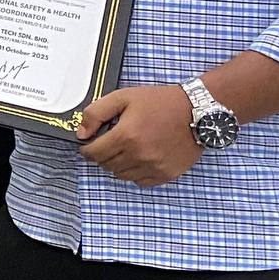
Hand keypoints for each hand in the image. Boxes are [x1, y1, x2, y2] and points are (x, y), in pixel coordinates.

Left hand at [77, 84, 203, 186]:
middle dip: (102, 155)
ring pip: (122, 175)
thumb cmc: (160, 102)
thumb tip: (81, 133)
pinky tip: (139, 158)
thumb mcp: (123, 97)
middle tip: (110, 143)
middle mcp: (139, 155)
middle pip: (106, 165)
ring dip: (118, 164)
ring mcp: (154, 167)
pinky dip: (135, 173)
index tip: (89, 144)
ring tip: (126, 149)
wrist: (197, 111)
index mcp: (126, 136)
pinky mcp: (167, 174)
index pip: (93, 154)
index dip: (87, 149)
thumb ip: (96, 113)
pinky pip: (140, 182)